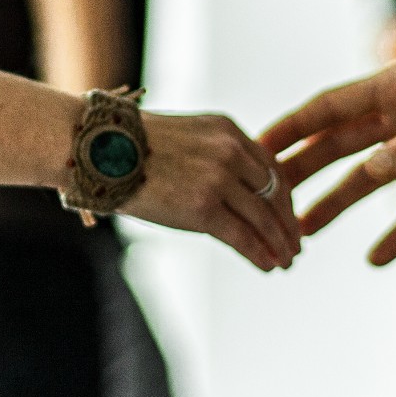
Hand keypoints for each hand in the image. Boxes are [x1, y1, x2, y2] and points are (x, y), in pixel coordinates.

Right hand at [123, 110, 301, 271]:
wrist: (100, 150)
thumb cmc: (131, 146)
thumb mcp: (186, 138)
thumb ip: (214, 157)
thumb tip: (230, 193)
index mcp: (228, 130)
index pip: (271, 166)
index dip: (284, 195)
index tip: (288, 214)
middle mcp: (231, 151)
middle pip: (275, 192)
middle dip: (287, 221)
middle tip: (295, 242)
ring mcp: (219, 179)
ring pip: (263, 217)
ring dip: (279, 243)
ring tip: (286, 260)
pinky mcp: (203, 208)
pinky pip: (242, 236)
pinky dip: (259, 253)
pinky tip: (268, 266)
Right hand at [261, 41, 395, 264]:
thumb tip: (373, 170)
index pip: (331, 109)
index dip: (293, 127)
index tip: (257, 146)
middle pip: (339, 148)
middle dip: (302, 172)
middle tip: (266, 199)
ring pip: (369, 181)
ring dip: (337, 205)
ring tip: (303, 232)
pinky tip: (374, 258)